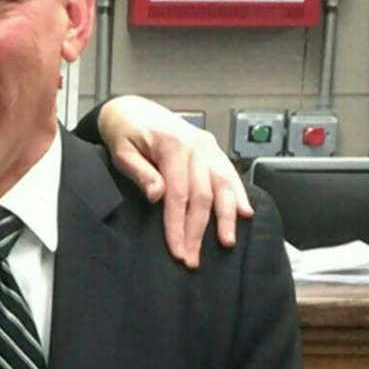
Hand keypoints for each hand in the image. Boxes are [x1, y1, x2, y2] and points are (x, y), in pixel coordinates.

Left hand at [98, 95, 252, 267]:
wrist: (130, 109)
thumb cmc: (124, 132)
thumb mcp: (122, 151)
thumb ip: (141, 173)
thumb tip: (157, 195)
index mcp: (173, 145)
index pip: (178, 195)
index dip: (178, 226)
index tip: (177, 250)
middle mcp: (196, 145)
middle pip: (203, 195)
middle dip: (199, 230)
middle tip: (193, 258)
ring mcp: (207, 146)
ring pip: (223, 184)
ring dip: (227, 215)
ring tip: (227, 240)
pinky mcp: (211, 149)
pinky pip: (229, 172)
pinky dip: (239, 193)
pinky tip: (246, 211)